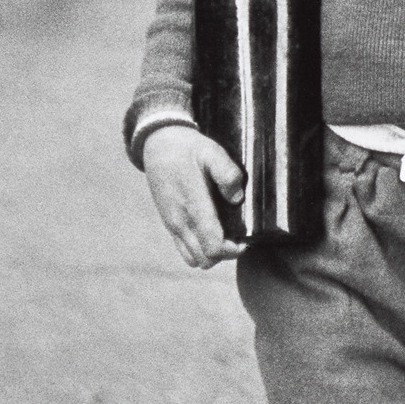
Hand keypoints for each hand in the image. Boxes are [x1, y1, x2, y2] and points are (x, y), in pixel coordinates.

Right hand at [142, 126, 246, 268]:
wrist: (159, 145)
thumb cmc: (188, 149)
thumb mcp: (212, 152)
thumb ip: (227, 174)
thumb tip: (237, 199)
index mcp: (193, 205)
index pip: (212, 246)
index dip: (232, 249)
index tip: (245, 239)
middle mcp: (180, 221)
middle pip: (205, 259)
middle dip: (225, 254)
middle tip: (239, 237)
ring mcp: (172, 225)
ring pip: (193, 259)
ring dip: (211, 253)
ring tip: (225, 235)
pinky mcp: (169, 224)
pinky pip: (184, 250)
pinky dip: (199, 249)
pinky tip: (211, 230)